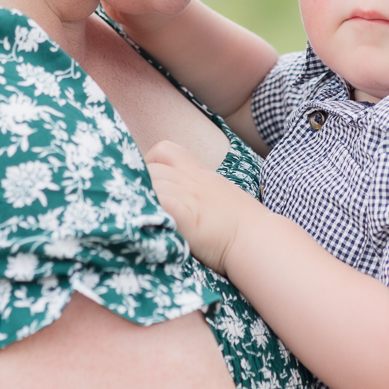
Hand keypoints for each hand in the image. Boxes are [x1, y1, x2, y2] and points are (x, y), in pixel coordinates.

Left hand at [146, 139, 257, 272]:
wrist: (257, 238)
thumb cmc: (243, 225)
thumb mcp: (220, 196)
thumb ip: (200, 192)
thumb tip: (187, 203)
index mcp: (199, 173)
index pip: (164, 150)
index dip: (149, 162)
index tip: (147, 182)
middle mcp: (190, 180)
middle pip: (149, 169)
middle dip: (136, 185)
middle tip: (134, 207)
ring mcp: (187, 195)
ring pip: (148, 184)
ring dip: (136, 199)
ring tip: (131, 218)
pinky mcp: (183, 214)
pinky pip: (154, 202)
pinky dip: (142, 211)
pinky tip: (140, 224)